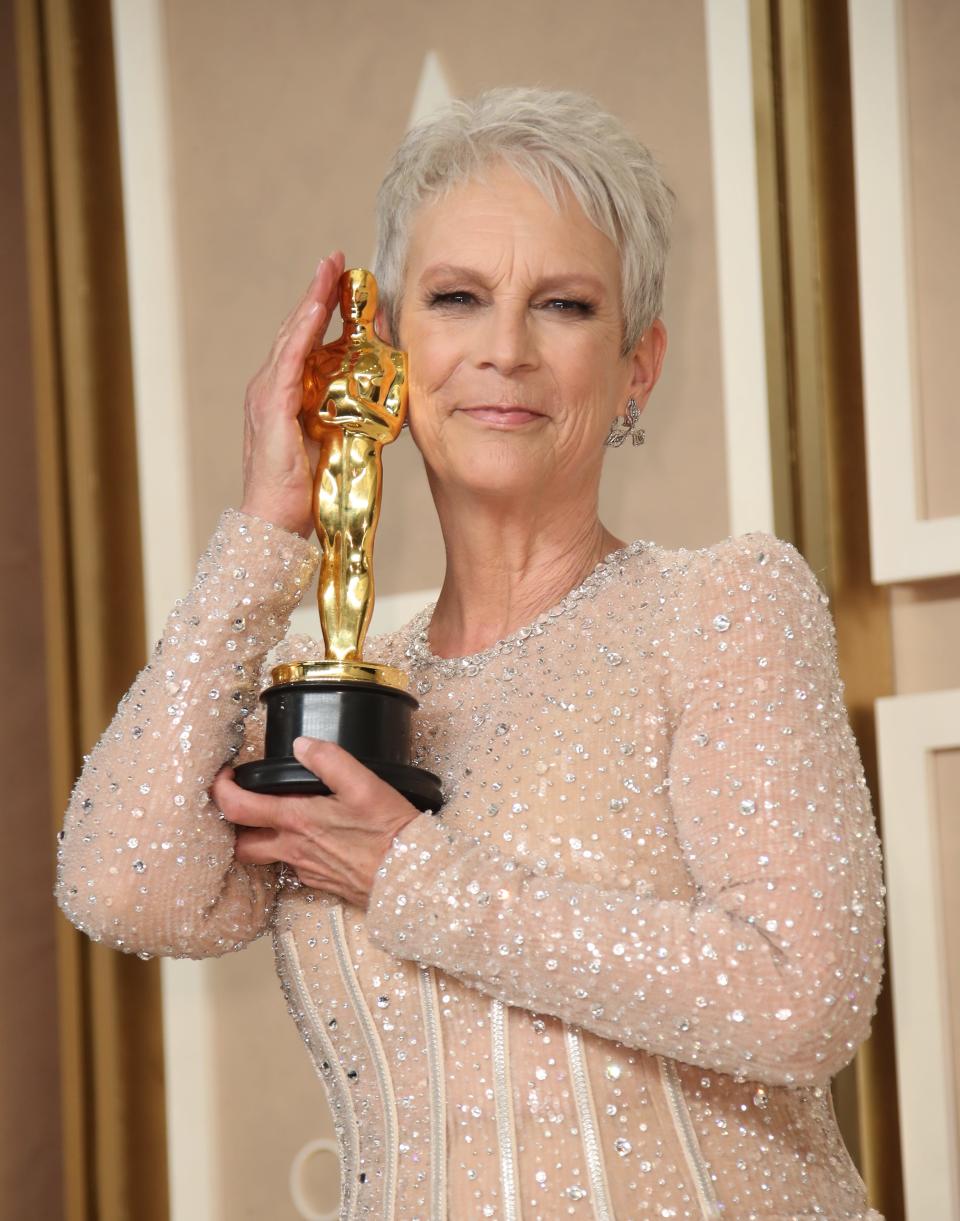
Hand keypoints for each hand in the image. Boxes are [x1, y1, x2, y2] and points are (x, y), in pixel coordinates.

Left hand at [212, 736, 420, 907]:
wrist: (412, 878)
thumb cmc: (390, 833)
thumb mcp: (364, 785)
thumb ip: (329, 760)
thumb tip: (301, 744)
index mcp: (296, 820)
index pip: (235, 808)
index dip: (220, 789)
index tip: (227, 775)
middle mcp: (293, 850)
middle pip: (240, 844)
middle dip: (233, 824)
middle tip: (243, 802)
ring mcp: (306, 870)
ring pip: (266, 858)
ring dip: (261, 838)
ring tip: (275, 816)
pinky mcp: (322, 882)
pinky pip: (294, 866)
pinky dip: (293, 849)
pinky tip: (314, 835)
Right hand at [239, 251, 345, 537]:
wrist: (275, 523)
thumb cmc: (304, 493)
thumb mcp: (334, 445)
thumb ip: (348, 420)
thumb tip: (378, 406)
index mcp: (286, 396)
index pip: (306, 344)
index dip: (322, 311)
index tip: (342, 283)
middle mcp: (271, 388)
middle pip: (298, 330)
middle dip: (318, 293)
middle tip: (337, 261)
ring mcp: (267, 395)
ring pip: (293, 336)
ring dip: (313, 300)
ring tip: (330, 270)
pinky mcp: (271, 406)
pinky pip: (289, 358)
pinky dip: (304, 329)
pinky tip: (317, 306)